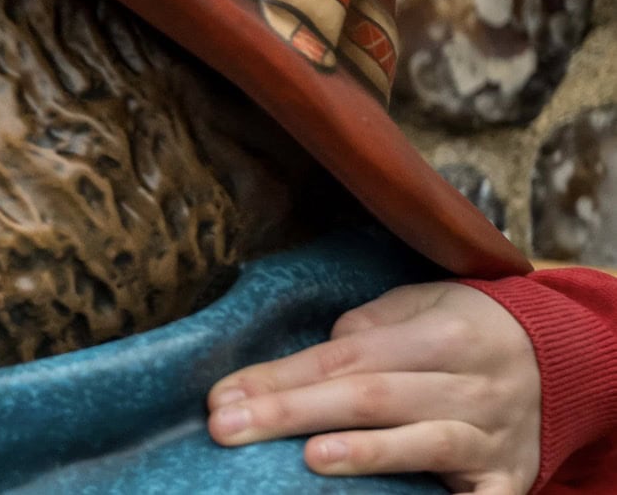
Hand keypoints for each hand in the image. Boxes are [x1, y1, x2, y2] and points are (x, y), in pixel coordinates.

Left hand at [206, 282, 540, 494]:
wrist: (562, 362)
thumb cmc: (465, 333)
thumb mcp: (423, 306)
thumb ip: (367, 326)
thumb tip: (316, 355)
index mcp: (442, 334)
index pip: (343, 358)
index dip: (280, 377)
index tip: (221, 397)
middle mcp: (470, 384)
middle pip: (368, 397)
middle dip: (290, 412)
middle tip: (227, 427)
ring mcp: (490, 435)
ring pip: (420, 442)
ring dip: (364, 452)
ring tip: (309, 456)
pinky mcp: (505, 479)